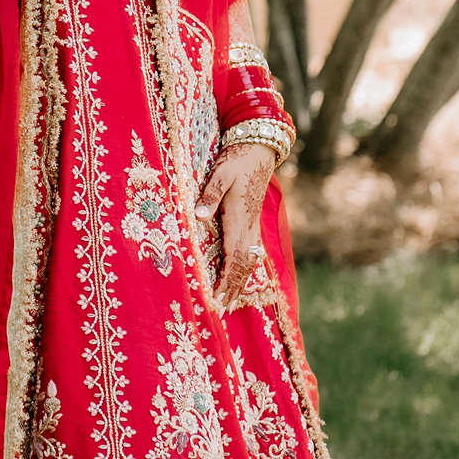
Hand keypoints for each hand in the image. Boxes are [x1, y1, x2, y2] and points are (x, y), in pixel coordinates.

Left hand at [197, 140, 280, 308]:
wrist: (259, 150)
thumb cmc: (237, 161)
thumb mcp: (220, 174)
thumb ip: (209, 195)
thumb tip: (198, 216)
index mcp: (239, 218)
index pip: (234, 256)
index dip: (226, 279)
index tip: (218, 296)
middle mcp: (249, 226)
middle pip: (243, 265)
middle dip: (233, 287)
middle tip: (222, 308)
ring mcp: (253, 225)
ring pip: (249, 260)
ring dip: (240, 281)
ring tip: (231, 300)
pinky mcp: (253, 222)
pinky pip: (251, 251)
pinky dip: (244, 268)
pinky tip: (240, 277)